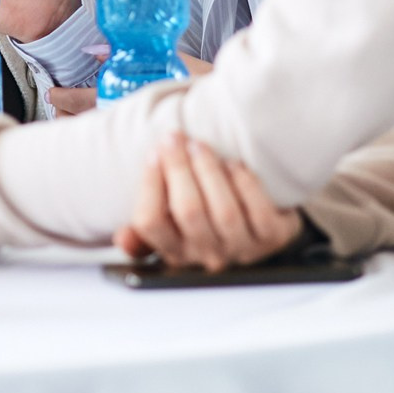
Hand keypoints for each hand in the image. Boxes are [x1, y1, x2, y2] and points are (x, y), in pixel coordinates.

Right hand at [113, 134, 300, 271]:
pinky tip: (233, 164)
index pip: (150, 222)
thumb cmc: (207, 217)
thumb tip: (122, 238)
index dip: (150, 184)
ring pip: (223, 212)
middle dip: (179, 167)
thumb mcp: (173, 227)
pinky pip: (258, 211)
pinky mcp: (271, 239)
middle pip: (188, 212)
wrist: (259, 225)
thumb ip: (145, 231)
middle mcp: (206, 255)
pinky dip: (244, 183)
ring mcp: (241, 249)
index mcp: (174, 251)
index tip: (153, 153)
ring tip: (200, 145)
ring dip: (209, 171)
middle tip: (174, 137)